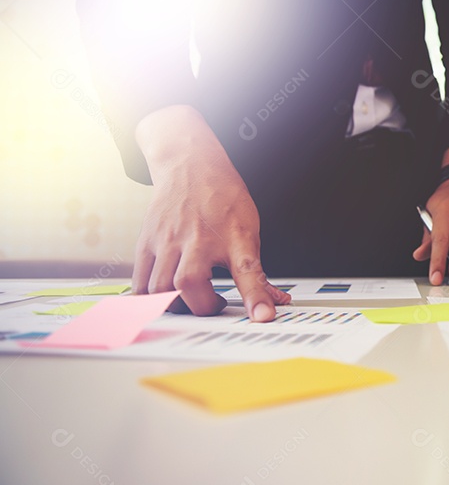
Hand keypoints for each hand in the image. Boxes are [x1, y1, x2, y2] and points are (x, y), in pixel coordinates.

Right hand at [134, 106, 290, 321]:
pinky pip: (140, 282)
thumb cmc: (222, 199)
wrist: (190, 167)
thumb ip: (256, 271)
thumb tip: (272, 302)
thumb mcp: (249, 230)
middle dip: (202, 307)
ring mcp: (168, 240)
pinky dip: (149, 300)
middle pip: (188, 284)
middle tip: (214, 305)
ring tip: (190, 301)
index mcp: (232, 236)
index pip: (247, 270)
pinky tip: (163, 298)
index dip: (255, 296)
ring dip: (176, 306)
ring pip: (160, 287)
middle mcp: (198, 238)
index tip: (262, 316)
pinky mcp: (147, 242)